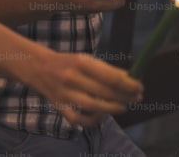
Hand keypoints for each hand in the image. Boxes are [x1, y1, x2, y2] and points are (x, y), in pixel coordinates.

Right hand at [28, 51, 142, 127]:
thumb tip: (130, 79)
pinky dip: (93, 120)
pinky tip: (102, 115)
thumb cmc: (68, 62)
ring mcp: (65, 94)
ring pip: (94, 107)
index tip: (140, 86)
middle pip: (106, 92)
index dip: (129, 84)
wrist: (38, 67)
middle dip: (126, 97)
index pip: (111, 76)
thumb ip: (105, 69)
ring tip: (123, 106)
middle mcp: (72, 77)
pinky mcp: (59, 107)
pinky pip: (79, 119)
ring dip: (113, 108)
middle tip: (137, 98)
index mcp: (81, 61)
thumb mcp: (85, 59)